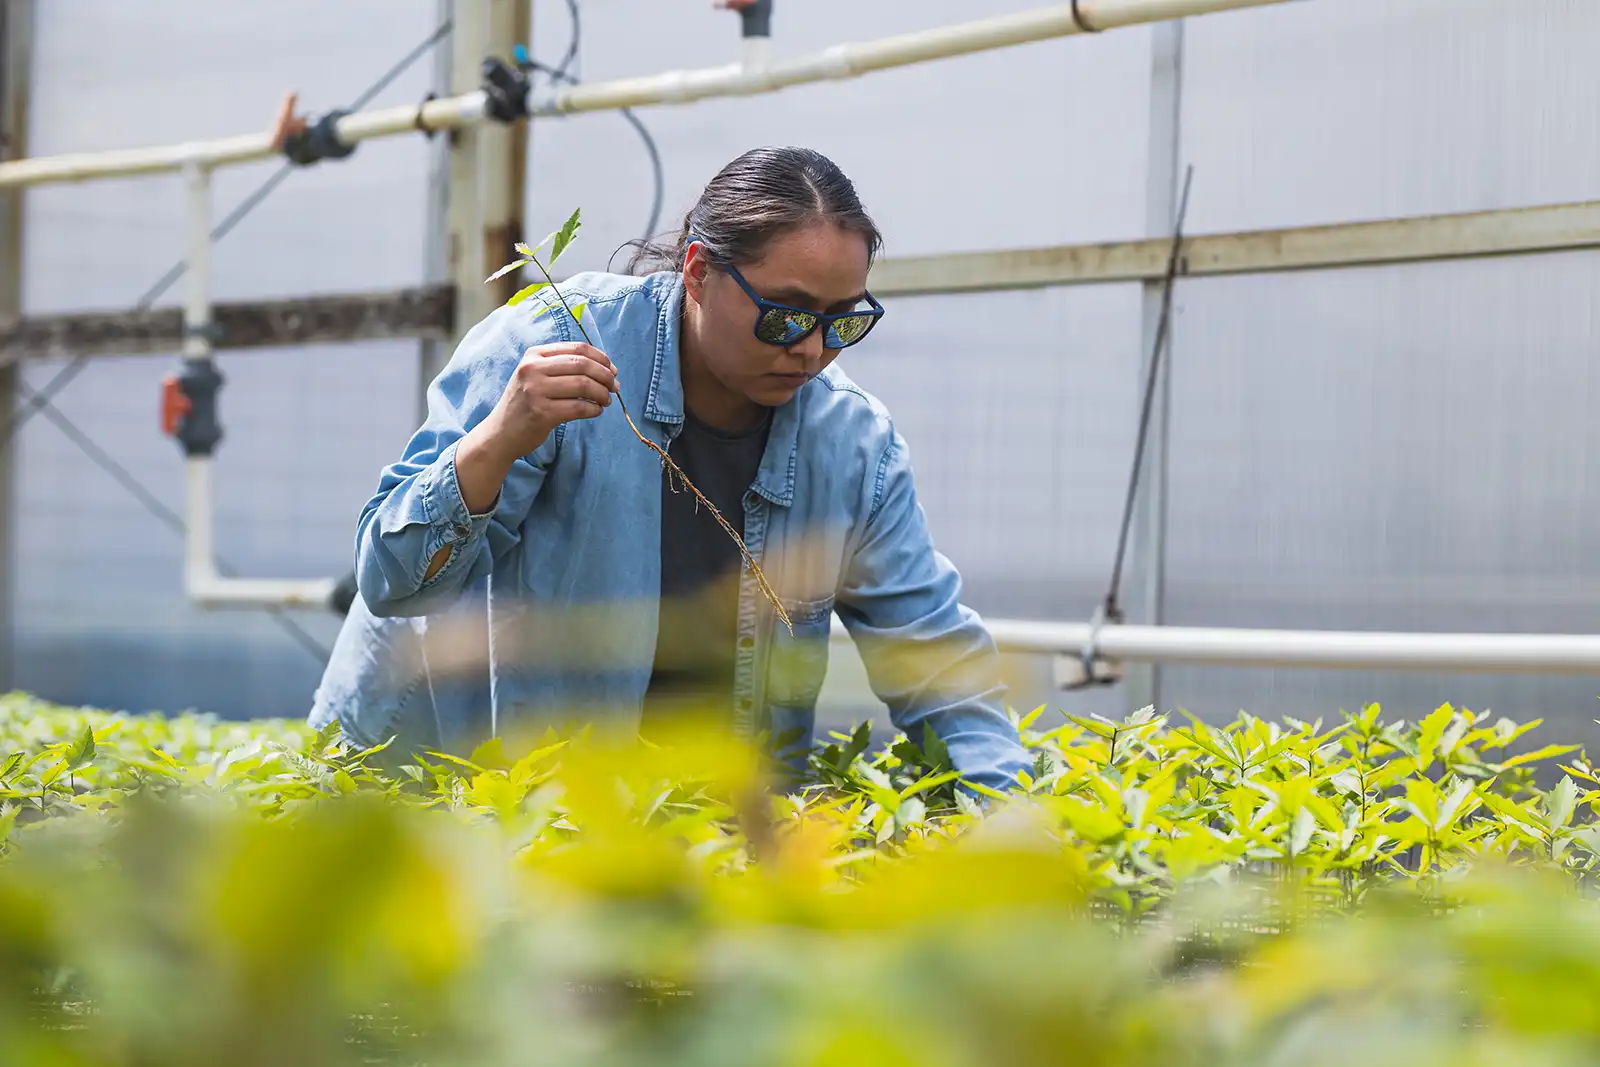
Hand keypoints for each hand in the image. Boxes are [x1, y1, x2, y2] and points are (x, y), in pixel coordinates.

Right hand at [487, 342, 619, 455]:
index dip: (601, 358)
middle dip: (605, 376)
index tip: (612, 370)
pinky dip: (594, 409)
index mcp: (534, 355)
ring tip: (606, 401)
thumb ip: (563, 366)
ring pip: (584, 385)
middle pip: (583, 365)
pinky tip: (596, 411)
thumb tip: (606, 368)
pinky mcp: (542, 413)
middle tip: (614, 387)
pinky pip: (579, 407)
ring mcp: (536, 391)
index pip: (578, 348)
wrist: (501, 432)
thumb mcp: (535, 375)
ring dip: (602, 393)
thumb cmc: (525, 403)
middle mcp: (533, 369)